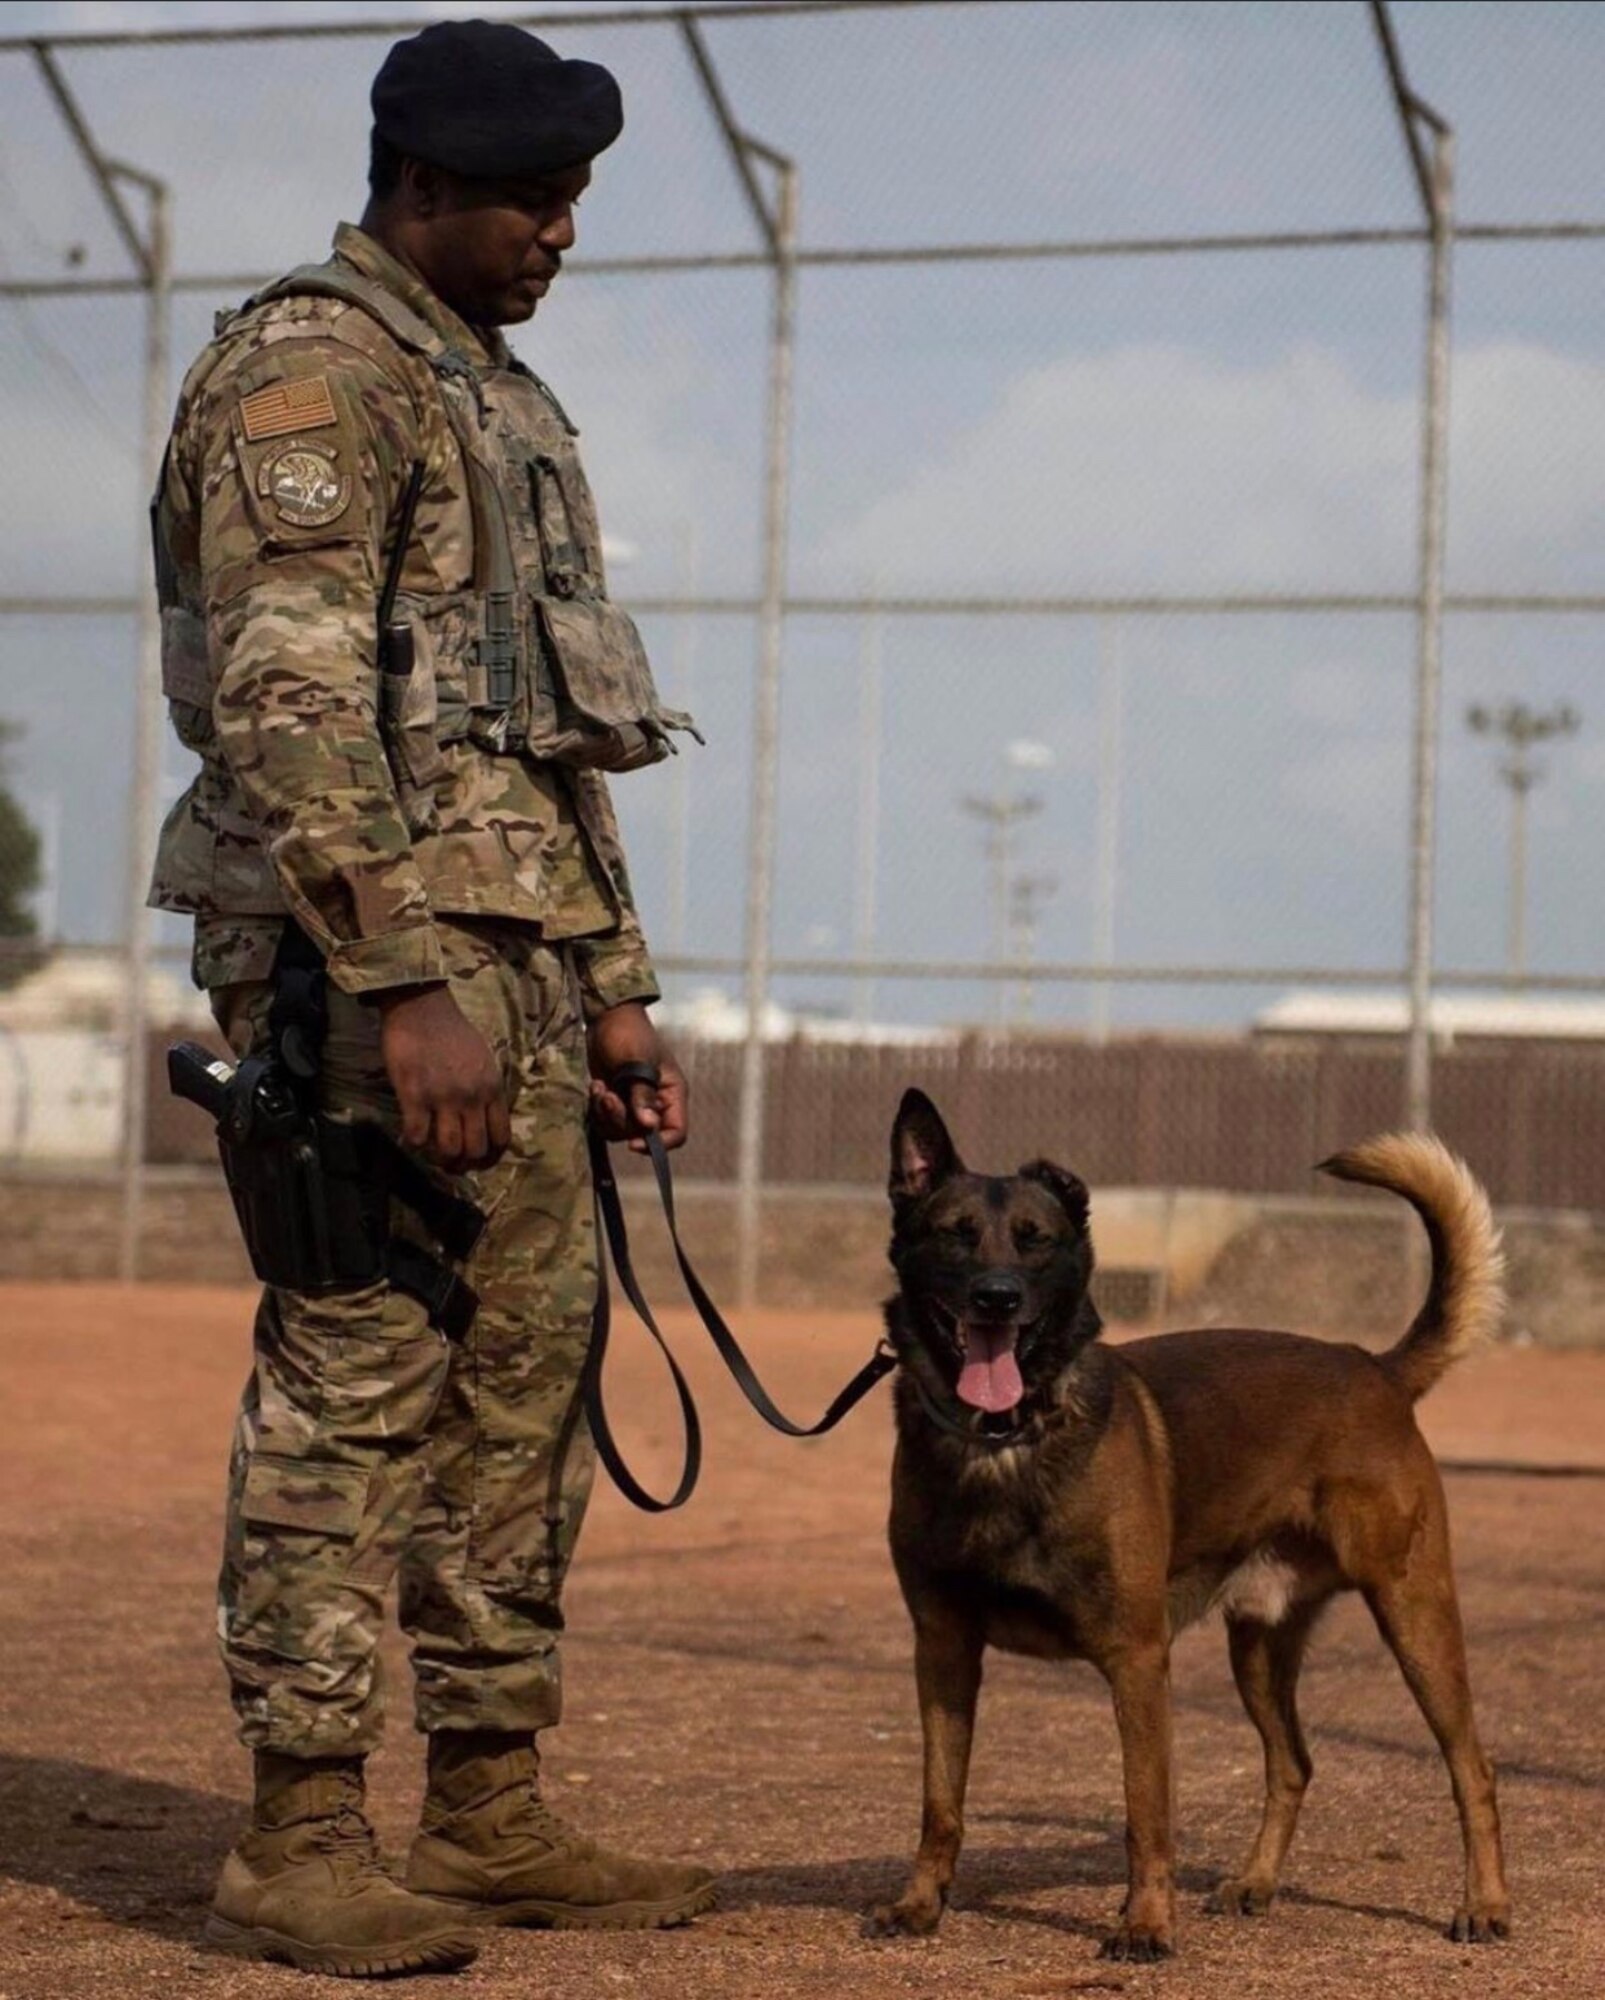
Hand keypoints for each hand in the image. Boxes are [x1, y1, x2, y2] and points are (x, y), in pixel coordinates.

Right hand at [377, 983, 510, 1171]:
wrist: (422, 1008)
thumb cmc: (453, 1033)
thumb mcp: (485, 1060)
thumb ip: (487, 1091)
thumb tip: (484, 1120)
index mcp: (493, 1088)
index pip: (502, 1138)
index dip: (491, 1157)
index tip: (478, 1160)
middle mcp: (473, 1097)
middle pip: (476, 1150)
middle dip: (464, 1163)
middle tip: (452, 1163)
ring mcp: (444, 1098)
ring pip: (449, 1149)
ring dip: (440, 1159)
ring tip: (432, 1155)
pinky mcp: (415, 1095)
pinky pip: (417, 1135)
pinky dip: (414, 1143)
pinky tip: (411, 1137)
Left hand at [587, 1001, 687, 1153]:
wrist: (605, 1017)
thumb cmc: (629, 1033)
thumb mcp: (636, 1060)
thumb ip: (642, 1093)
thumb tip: (648, 1126)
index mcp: (672, 1094)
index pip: (676, 1133)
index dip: (658, 1144)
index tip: (633, 1142)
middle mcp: (655, 1104)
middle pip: (642, 1135)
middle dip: (620, 1120)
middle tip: (607, 1096)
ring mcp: (633, 1104)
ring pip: (620, 1131)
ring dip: (606, 1114)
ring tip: (600, 1088)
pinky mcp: (614, 1102)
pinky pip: (605, 1122)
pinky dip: (597, 1110)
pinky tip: (595, 1086)